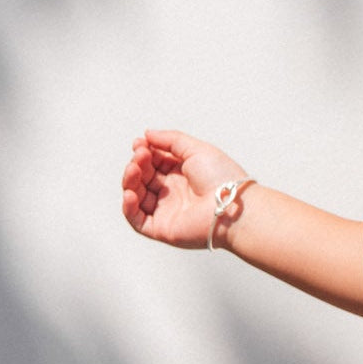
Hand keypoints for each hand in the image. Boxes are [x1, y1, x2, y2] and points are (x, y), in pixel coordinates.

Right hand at [121, 129, 249, 249]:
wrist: (234, 207)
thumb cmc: (223, 179)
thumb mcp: (197, 149)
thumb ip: (171, 140)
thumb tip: (147, 134)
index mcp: (184, 174)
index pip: (154, 162)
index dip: (145, 152)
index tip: (141, 143)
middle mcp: (174, 192)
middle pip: (144, 177)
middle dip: (137, 164)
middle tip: (141, 155)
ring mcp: (167, 211)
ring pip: (137, 196)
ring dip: (130, 181)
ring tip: (134, 169)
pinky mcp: (163, 228)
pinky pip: (137, 220)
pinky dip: (128, 207)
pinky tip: (130, 193)